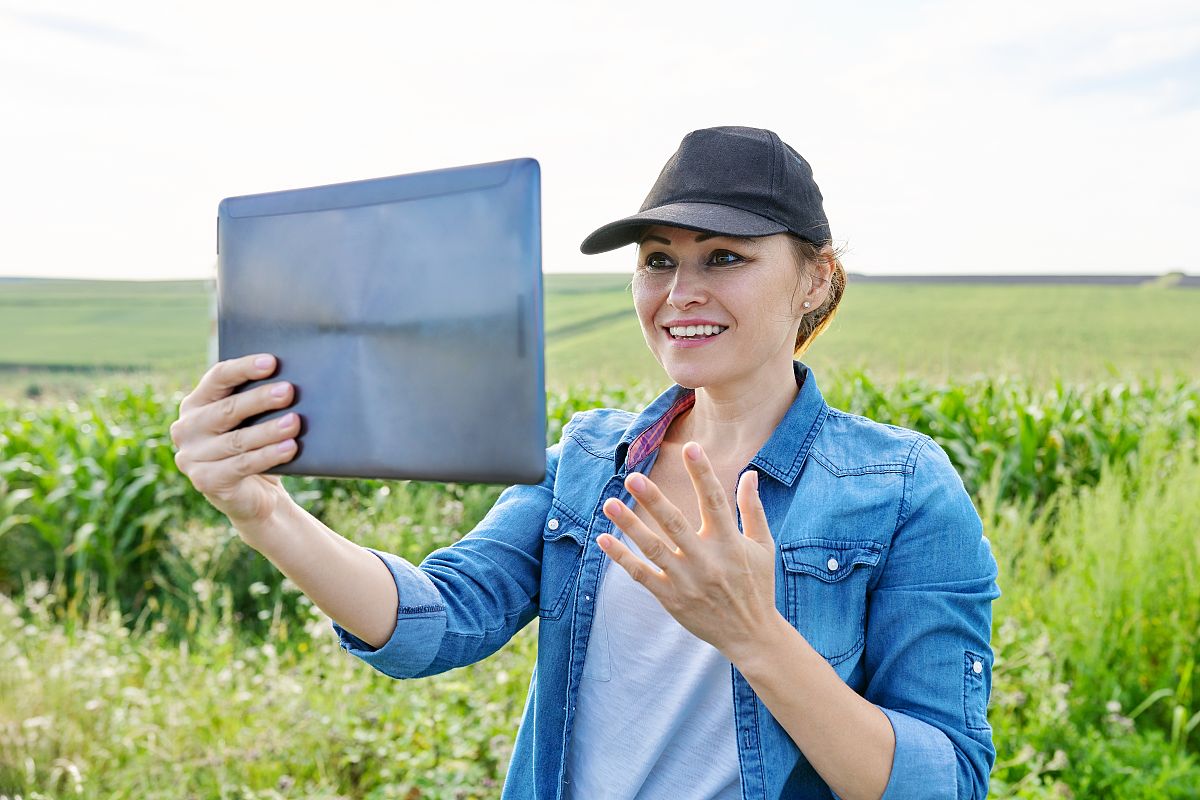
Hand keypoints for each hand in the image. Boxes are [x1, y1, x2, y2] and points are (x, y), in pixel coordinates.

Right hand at [170, 353, 298, 527]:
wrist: (253, 496)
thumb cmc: (255, 447)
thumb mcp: (253, 421)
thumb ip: (258, 401)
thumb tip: (289, 381)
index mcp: (196, 403)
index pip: (218, 378)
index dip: (244, 368)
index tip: (272, 362)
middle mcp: (187, 428)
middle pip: (227, 409)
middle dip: (260, 399)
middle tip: (289, 391)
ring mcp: (192, 457)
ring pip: (237, 440)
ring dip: (268, 430)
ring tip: (295, 422)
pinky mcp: (205, 481)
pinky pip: (242, 465)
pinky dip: (268, 456)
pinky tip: (290, 448)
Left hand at [597, 441, 780, 662]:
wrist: (751, 635)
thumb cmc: (757, 585)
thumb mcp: (763, 546)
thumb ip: (753, 508)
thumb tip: (750, 473)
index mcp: (730, 543)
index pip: (715, 501)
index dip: (702, 474)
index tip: (690, 448)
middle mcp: (706, 560)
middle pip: (675, 524)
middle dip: (653, 499)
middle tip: (633, 477)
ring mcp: (686, 581)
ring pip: (653, 549)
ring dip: (629, 526)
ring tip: (608, 503)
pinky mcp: (671, 598)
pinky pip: (641, 575)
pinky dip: (621, 558)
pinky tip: (603, 539)